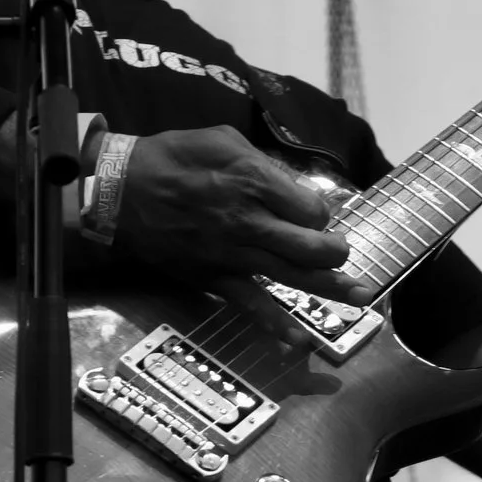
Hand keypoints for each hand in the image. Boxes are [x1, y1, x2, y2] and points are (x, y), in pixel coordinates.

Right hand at [114, 125, 374, 345]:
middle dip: (336, 251)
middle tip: (342, 252)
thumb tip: (291, 186)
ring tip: (362, 297)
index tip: (310, 212)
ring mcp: (235, 255)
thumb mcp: (221, 140)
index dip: (319, 212)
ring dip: (332, 288)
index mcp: (254, 182)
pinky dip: (278, 326)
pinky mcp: (216, 279)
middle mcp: (251, 222)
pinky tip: (302, 341)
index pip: (312, 208)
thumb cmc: (171, 158)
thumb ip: (262, 163)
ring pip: (294, 276)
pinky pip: (251, 306)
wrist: (120, 194)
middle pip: (312, 246)